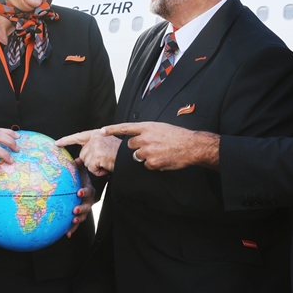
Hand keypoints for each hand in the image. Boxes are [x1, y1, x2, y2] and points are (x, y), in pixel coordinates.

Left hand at [56, 129, 119, 175]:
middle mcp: (95, 137)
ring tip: (106, 163)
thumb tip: (77, 160)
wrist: (129, 158)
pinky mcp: (97, 155)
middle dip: (91, 161)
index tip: (56, 143)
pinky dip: (98, 171)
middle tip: (104, 160)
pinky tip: (106, 166)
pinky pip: (91, 168)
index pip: (78, 136)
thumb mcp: (104, 147)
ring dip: (95, 167)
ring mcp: (96, 146)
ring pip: (86, 162)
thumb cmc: (119, 154)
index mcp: (96, 133)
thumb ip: (91, 149)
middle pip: (82, 154)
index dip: (66, 140)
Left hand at [66, 168, 96, 237]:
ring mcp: (84, 209)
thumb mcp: (80, 171)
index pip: (88, 191)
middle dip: (81, 209)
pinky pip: (76, 223)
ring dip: (78, 220)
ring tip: (72, 222)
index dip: (84, 192)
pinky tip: (67, 234)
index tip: (79, 192)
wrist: (83, 187)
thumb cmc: (80, 177)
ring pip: (83, 216)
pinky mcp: (79, 215)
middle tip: (74, 210)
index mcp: (89, 190)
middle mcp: (88, 201)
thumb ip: (78, 165)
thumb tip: (77, 158)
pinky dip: (72, 229)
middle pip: (86, 206)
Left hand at [101, 123, 219, 170]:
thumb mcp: (160, 127)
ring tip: (159, 152)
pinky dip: (153, 164)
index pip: (125, 128)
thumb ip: (147, 131)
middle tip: (151, 147)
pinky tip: (163, 159)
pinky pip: (146, 165)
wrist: (191, 146)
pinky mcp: (152, 162)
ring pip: (137, 156)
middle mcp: (145, 138)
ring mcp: (148, 151)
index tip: (102, 131)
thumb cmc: (177, 136)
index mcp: (147, 127)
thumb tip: (138, 137)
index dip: (112, 129)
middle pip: (130, 145)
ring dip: (145, 156)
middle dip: (137, 147)